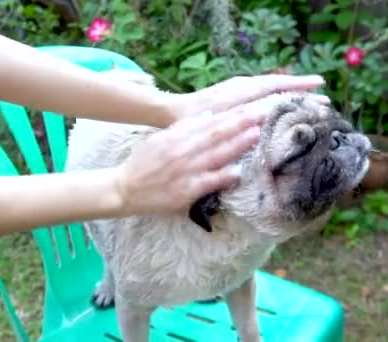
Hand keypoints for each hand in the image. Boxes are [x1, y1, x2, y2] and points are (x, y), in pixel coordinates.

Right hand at [114, 105, 265, 215]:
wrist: (123, 188)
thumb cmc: (144, 163)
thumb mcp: (160, 139)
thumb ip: (184, 129)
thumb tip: (208, 115)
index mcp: (176, 135)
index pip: (210, 122)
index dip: (233, 114)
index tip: (253, 105)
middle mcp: (182, 150)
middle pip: (216, 133)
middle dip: (242, 122)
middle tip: (264, 112)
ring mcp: (185, 170)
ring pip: (215, 155)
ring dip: (237, 144)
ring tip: (256, 134)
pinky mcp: (185, 191)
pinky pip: (208, 182)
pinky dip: (223, 176)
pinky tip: (238, 171)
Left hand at [171, 74, 328, 119]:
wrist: (172, 111)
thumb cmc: (192, 121)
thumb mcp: (215, 124)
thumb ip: (238, 123)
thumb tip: (263, 121)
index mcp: (240, 96)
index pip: (277, 93)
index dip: (299, 95)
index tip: (321, 96)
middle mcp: (242, 87)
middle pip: (278, 85)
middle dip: (302, 88)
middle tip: (325, 93)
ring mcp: (238, 87)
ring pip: (271, 84)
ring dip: (292, 86)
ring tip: (312, 90)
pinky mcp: (234, 90)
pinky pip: (260, 86)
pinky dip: (276, 88)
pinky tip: (285, 94)